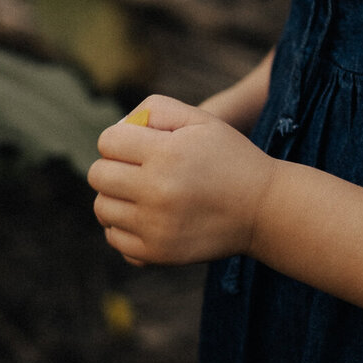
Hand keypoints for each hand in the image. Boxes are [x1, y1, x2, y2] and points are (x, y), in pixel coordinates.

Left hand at [88, 93, 275, 266]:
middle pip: (98, 175)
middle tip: (137, 170)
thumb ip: (155, 110)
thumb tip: (119, 128)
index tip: (139, 146)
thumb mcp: (201, 119)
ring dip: (116, 198)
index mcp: (166, 153)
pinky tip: (146, 217)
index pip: (108, 141)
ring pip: (102, 208)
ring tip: (142, 194)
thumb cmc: (229, 157)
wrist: (263, 209)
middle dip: (114, 167)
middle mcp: (157, 191)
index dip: (121, 139)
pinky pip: (114, 238)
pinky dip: (124, 227)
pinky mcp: (157, 253)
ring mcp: (155, 226)